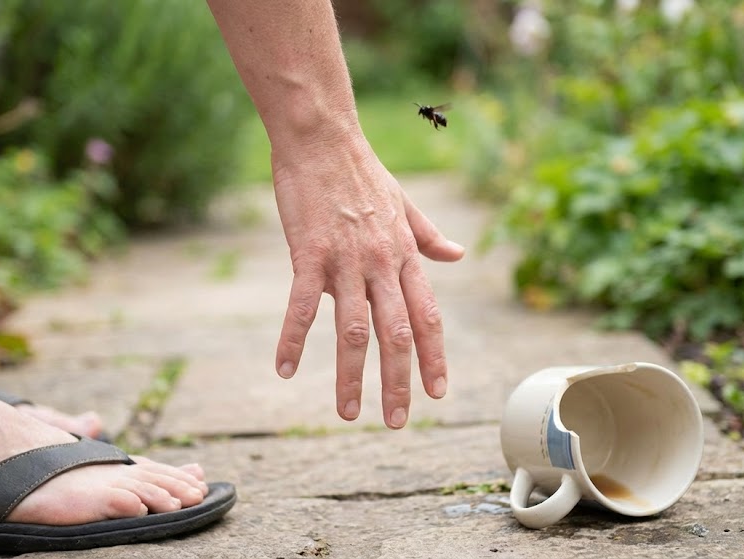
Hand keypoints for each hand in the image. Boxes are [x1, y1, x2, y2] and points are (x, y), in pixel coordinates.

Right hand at [270, 130, 464, 428]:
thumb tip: (458, 254)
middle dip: (398, 384)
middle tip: (396, 422)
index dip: (434, 358)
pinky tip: (285, 370)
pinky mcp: (309, 254)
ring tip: (348, 413)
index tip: (437, 392)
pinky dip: (293, 340)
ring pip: (354, 330)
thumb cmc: (361, 171)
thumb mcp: (405, 204)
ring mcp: (346, 260)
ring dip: (352, 377)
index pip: (428, 317)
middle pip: (397, 335)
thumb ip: (429, 236)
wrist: (323, 137)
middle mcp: (382, 263)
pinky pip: (302, 307)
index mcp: (405, 255)